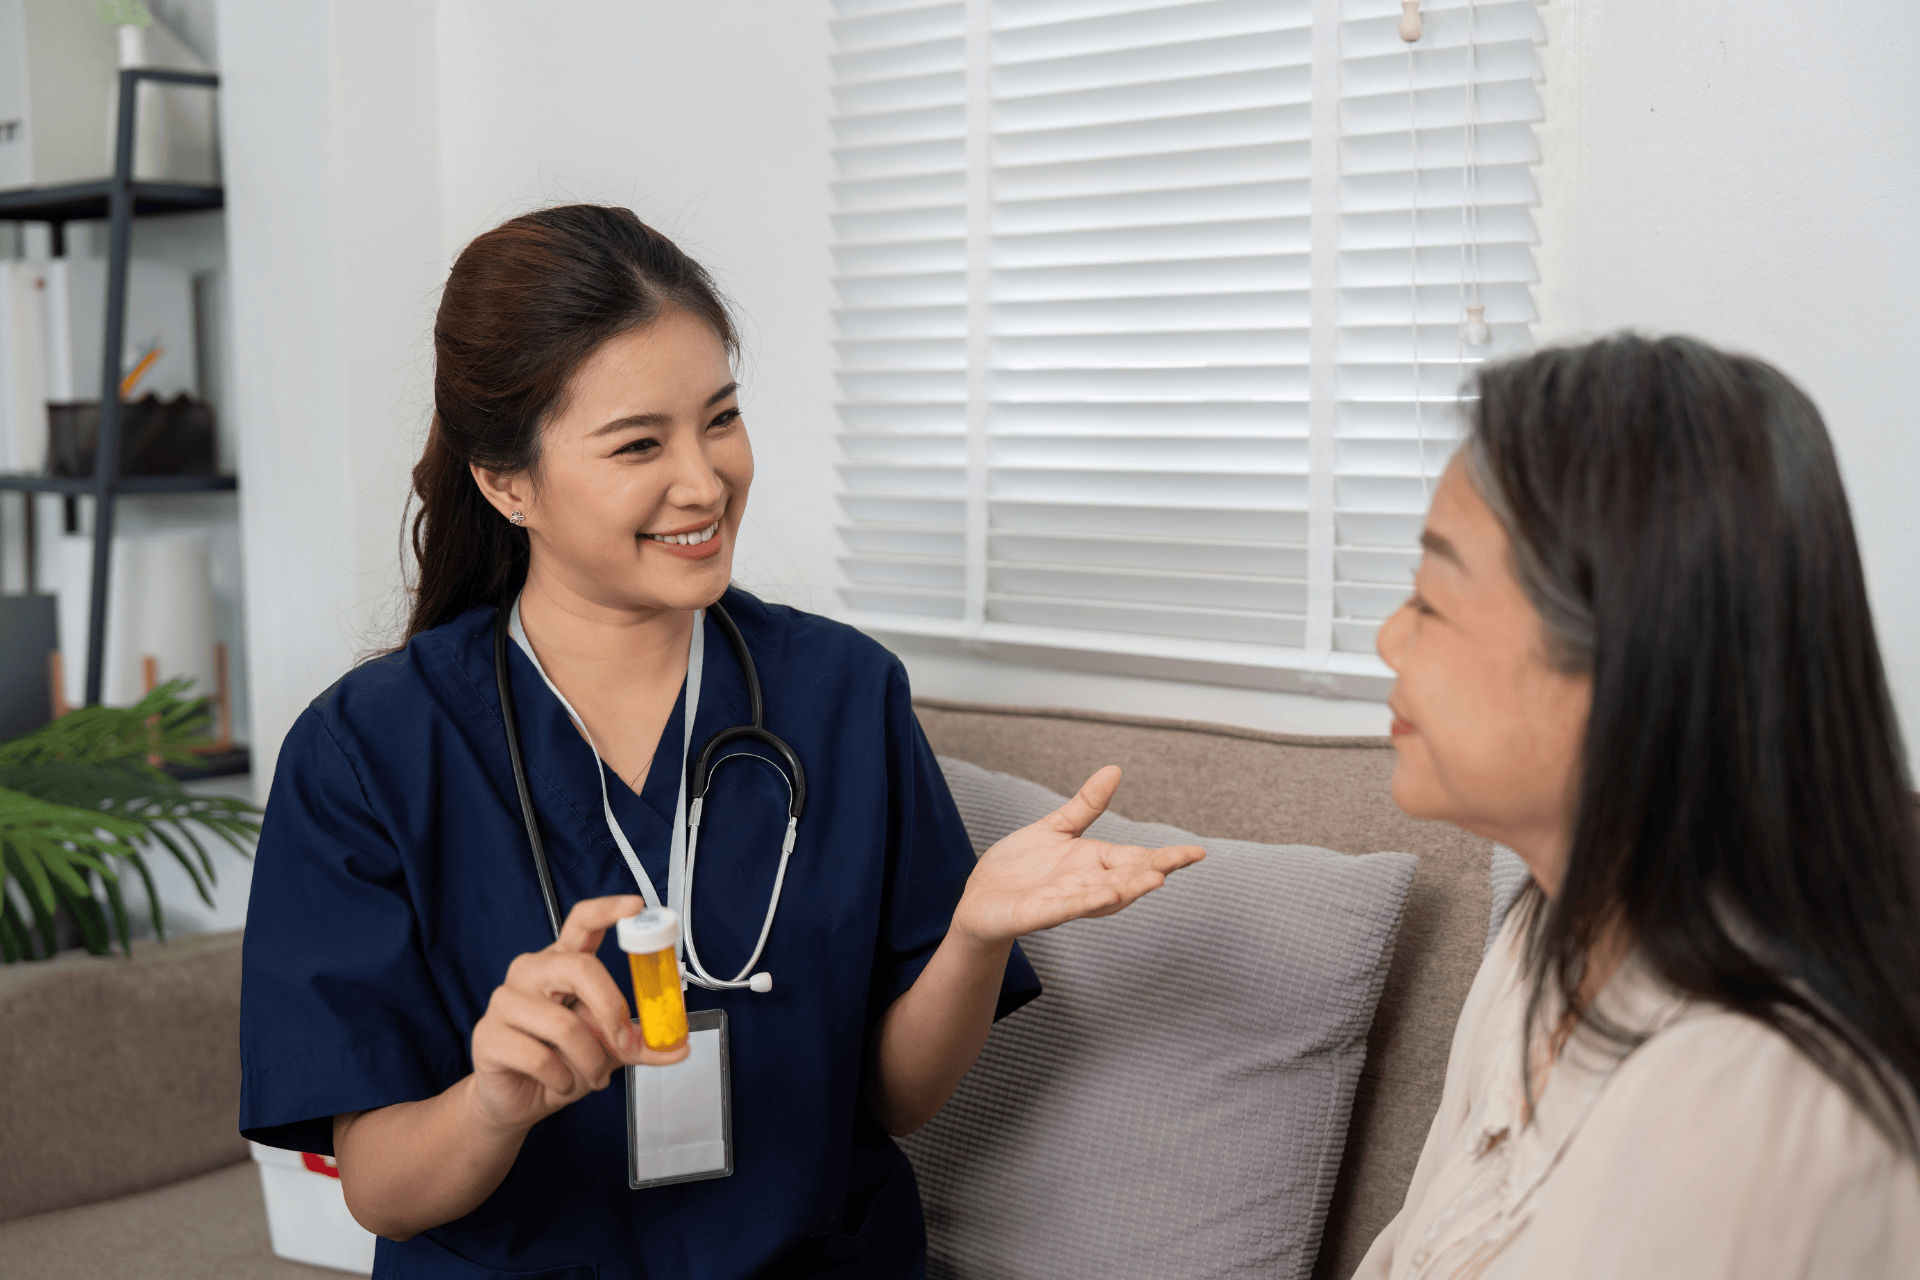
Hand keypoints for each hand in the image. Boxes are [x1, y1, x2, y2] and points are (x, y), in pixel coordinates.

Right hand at [467, 895, 689, 1135]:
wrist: (518, 1100)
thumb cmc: (562, 1062)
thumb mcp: (610, 1049)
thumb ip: (641, 1043)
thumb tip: (679, 1045)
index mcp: (562, 964)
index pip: (581, 922)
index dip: (608, 910)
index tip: (635, 907)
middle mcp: (532, 973)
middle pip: (580, 968)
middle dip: (612, 1010)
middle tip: (623, 1043)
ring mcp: (505, 1001)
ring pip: (564, 1024)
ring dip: (590, 1060)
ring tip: (592, 1075)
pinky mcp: (487, 1035)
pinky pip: (539, 1057)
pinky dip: (562, 1079)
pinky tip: (559, 1083)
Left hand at [952, 766, 1203, 946]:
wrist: (979, 899)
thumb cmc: (1019, 868)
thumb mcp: (1055, 829)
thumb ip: (1086, 806)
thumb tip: (1114, 770)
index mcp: (1093, 864)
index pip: (1136, 859)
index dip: (1167, 857)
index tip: (1198, 852)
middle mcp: (1085, 886)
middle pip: (1127, 879)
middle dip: (1153, 871)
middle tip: (1181, 862)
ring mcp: (1063, 902)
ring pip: (1103, 897)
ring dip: (1128, 889)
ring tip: (1155, 878)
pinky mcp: (1036, 915)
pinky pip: (1065, 909)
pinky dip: (1086, 903)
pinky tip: (1107, 895)